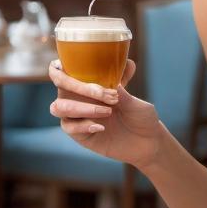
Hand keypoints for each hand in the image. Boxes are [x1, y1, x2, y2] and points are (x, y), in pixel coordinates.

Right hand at [48, 58, 164, 170]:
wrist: (147, 142)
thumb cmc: (140, 116)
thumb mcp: (136, 101)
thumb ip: (124, 88)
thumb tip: (121, 68)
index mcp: (90, 82)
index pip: (64, 68)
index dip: (62, 65)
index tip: (79, 66)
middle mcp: (79, 97)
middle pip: (59, 84)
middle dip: (78, 86)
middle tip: (106, 94)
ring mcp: (77, 116)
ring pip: (59, 107)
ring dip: (82, 107)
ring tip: (108, 111)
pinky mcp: (79, 134)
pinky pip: (69, 127)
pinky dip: (83, 125)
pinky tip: (102, 127)